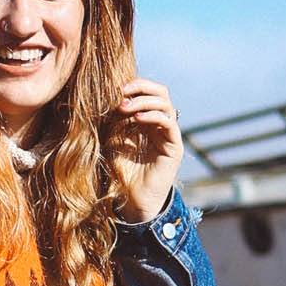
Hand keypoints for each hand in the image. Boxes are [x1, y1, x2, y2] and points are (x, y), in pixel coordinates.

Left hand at [106, 76, 181, 222]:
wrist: (132, 199)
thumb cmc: (121, 171)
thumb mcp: (113, 139)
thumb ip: (115, 119)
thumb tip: (111, 96)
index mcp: (147, 119)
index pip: (147, 91)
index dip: (132, 86)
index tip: (113, 89)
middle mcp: (160, 124)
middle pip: (160, 92)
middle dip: (140, 87)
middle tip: (121, 92)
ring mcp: (169, 134)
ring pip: (165, 104)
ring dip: (143, 101)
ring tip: (124, 107)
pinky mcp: (174, 146)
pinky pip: (168, 122)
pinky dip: (153, 116)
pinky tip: (136, 119)